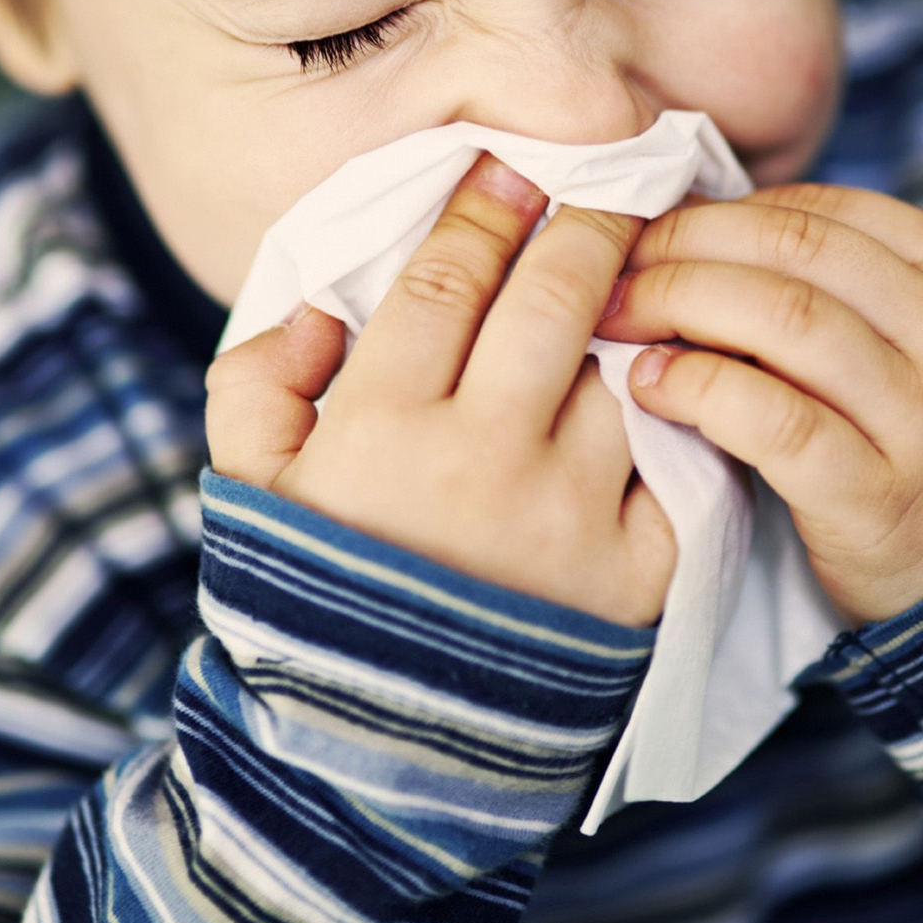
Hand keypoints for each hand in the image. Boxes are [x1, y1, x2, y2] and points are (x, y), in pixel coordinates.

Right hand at [204, 153, 676, 628]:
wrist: (381, 759)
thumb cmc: (313, 603)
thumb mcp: (246, 495)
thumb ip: (254, 386)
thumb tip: (321, 311)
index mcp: (382, 427)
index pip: (447, 278)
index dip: (482, 206)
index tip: (510, 163)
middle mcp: (482, 458)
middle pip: (554, 298)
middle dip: (587, 220)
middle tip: (609, 178)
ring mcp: (569, 515)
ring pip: (621, 367)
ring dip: (637, 308)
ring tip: (652, 265)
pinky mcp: (637, 571)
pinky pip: (672, 458)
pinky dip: (674, 407)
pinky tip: (675, 370)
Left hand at [593, 182, 922, 626]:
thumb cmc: (919, 438)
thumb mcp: (912, 336)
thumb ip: (828, 278)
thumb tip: (688, 217)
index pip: (817, 209)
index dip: (715, 212)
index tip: (647, 229)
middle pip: (790, 251)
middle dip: (681, 248)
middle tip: (612, 269)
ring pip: (780, 319)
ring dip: (676, 304)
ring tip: (617, 318)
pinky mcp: (883, 499)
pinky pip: (772, 420)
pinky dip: (697, 389)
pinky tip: (650, 385)